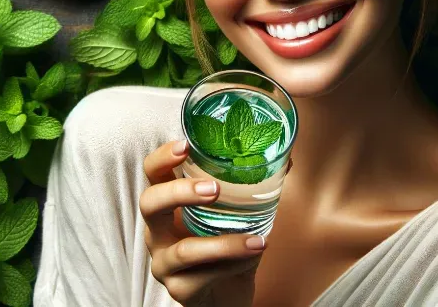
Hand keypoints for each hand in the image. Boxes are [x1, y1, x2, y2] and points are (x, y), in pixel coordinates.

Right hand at [141, 139, 267, 306]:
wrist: (230, 296)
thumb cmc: (230, 250)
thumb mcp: (241, 216)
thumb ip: (256, 189)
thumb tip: (287, 159)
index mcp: (169, 206)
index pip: (153, 174)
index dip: (162, 158)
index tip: (185, 145)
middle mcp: (158, 232)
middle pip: (150, 204)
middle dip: (180, 192)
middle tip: (213, 189)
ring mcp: (164, 263)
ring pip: (184, 251)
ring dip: (224, 244)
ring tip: (258, 239)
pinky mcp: (180, 291)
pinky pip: (203, 277)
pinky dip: (233, 265)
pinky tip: (253, 256)